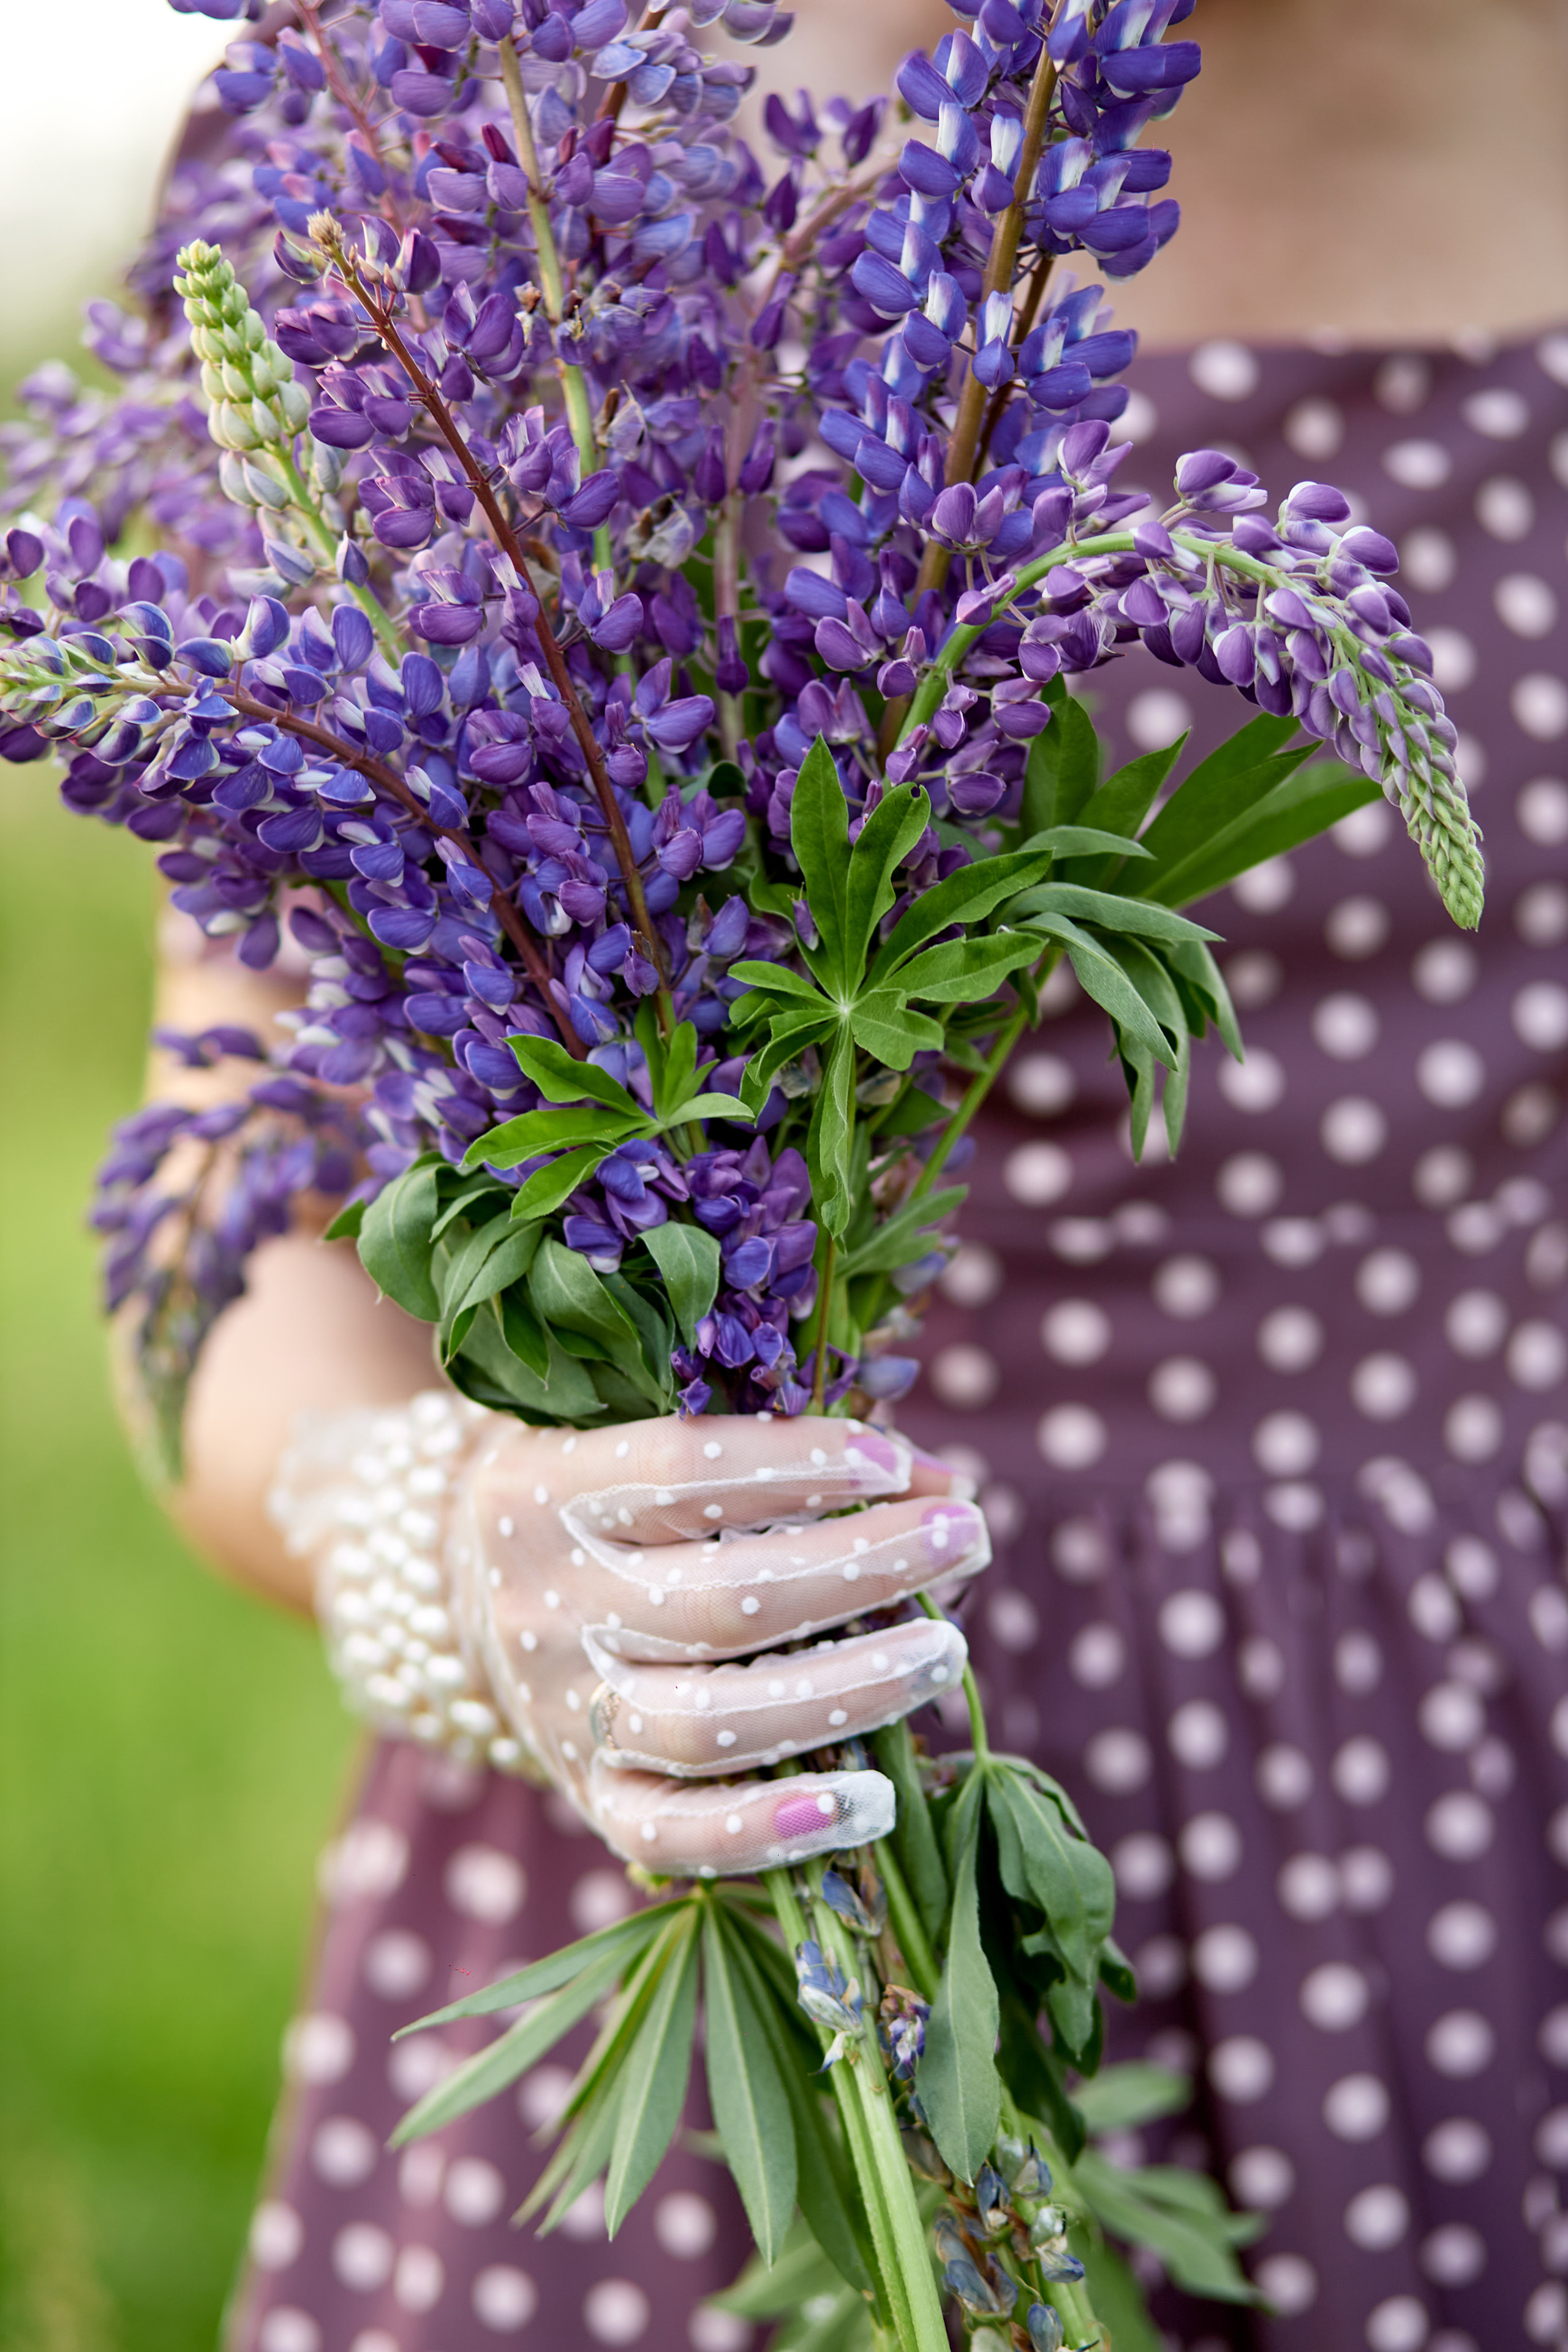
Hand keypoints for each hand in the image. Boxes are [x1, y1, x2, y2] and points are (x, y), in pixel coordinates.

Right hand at [451, 1412, 987, 1876]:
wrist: (451, 1593)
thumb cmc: (601, 1495)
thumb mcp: (647, 1435)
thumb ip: (782, 1450)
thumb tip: (941, 1484)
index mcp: (548, 1489)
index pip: (684, 1469)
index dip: (801, 1465)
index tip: (900, 1465)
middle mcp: (548, 1604)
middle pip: (721, 1601)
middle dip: (861, 1569)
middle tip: (965, 1538)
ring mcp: (564, 1711)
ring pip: (711, 1723)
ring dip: (848, 1690)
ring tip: (947, 1651)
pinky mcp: (587, 1795)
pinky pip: (674, 1837)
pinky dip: (774, 1829)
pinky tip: (875, 1802)